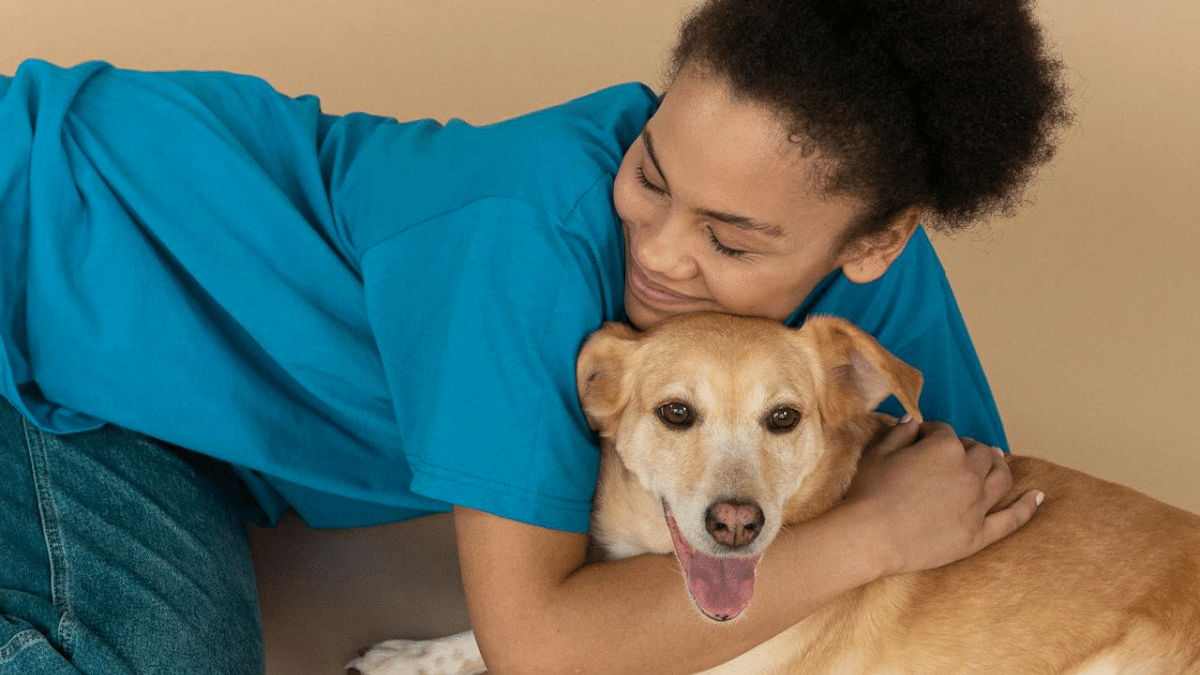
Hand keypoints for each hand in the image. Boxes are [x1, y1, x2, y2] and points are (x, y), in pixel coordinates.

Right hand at [842, 418, 1042, 576]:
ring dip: (1000, 466)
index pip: (943, 431)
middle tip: (957, 453)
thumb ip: (900, 433)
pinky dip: (1028, 506)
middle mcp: (968, 472)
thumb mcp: (879, 454)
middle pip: (979, 452)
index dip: (931, 433)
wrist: (870, 537)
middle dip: (968, 448)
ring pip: (1001, 477)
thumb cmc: (869, 492)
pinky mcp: (979, 533)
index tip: (920, 440)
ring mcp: (977, 504)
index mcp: (944, 448)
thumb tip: (913, 421)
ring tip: (996, 462)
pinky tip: (1038, 496)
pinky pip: (1012, 518)